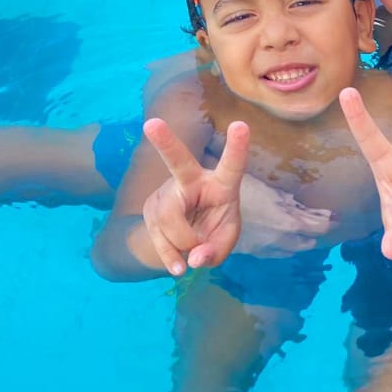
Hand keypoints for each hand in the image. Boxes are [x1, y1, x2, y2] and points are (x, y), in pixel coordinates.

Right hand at [141, 118, 248, 274]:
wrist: (184, 239)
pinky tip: (178, 267)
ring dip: (183, 243)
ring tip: (193, 249)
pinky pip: (158, 236)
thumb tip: (194, 258)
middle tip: (151, 124)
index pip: (231, 166)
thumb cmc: (213, 230)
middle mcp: (192, 181)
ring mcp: (167, 192)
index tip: (241, 124)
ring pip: (169, 219)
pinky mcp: (151, 208)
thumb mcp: (223, 242)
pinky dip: (170, 256)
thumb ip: (215, 252)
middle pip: (178, 162)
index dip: (237, 147)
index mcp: (221, 184)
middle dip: (165, 142)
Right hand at [233, 175, 334, 256]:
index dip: (329, 222)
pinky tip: (281, 236)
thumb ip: (287, 202)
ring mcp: (269, 249)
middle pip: (309, 241)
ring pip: (294, 248)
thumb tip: (304, 207)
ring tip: (303, 229)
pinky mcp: (256, 252)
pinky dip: (286, 245)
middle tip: (321, 221)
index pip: (319, 227)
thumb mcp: (267, 191)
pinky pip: (279, 252)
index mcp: (288, 223)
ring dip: (301, 239)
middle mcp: (282, 241)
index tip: (337, 218)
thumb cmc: (238, 194)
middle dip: (316, 231)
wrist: (208, 214)